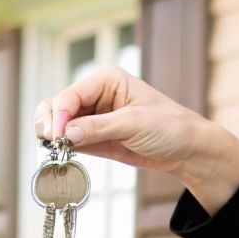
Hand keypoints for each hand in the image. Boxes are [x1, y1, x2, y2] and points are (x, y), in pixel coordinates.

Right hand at [36, 66, 238, 212]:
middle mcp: (96, 96)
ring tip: (56, 152)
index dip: (58, 114)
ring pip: (59, 124)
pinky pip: (70, 141)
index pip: (71, 95)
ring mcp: (94, 118)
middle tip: (51, 143)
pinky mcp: (95, 138)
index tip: (56, 136)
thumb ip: (99, 127)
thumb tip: (65, 133)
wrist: (188, 151)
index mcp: (107, 80)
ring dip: (53, 137)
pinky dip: (63, 148)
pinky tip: (62, 157)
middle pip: (58, 106)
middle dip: (50, 123)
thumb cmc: (170, 127)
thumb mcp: (135, 124)